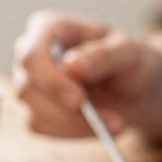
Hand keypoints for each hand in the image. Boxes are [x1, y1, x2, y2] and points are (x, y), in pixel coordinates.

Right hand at [12, 11, 157, 137]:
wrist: (133, 89)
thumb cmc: (129, 62)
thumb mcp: (128, 54)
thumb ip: (103, 55)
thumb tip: (72, 64)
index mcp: (48, 28)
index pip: (32, 54)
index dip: (51, 80)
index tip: (79, 100)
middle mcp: (31, 55)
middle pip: (28, 88)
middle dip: (67, 111)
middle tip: (112, 121)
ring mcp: (30, 84)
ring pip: (35, 114)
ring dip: (77, 125)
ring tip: (117, 122)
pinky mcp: (34, 110)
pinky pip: (42, 129)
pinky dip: (74, 133)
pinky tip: (100, 127)